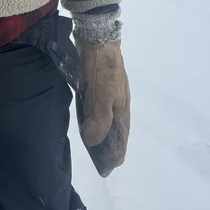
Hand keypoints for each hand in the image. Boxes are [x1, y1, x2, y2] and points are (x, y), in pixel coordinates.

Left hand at [76, 39, 129, 176]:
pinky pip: (98, 110)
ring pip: (107, 122)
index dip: (114, 155)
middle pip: (116, 133)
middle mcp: (118, 106)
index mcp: (122, 110)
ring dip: (101, 134)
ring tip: (92, 145)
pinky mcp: (99, 87)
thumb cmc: (103, 69)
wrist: (99, 40)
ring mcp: (109, 96)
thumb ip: (99, 119)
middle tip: (97, 160)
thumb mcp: (104, 95)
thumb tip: (92, 141)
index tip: (105, 169)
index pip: (122, 140)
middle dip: (109, 148)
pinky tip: (87, 121)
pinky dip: (95, 120)